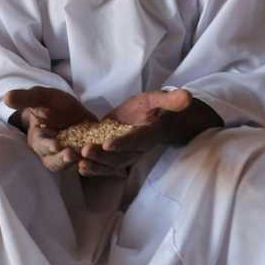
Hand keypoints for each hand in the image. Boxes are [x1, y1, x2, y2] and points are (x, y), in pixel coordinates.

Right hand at [4, 87, 95, 172]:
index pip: (41, 145)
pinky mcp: (85, 155)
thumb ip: (25, 98)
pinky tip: (102, 154)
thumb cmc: (51, 104)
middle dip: (63, 159)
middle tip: (72, 154)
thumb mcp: (41, 97)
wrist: (69, 109)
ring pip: (70, 165)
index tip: (55, 144)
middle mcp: (52, 152)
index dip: (48, 146)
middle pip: (54, 161)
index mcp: (39, 139)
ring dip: (78, 162)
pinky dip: (95, 161)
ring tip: (86, 156)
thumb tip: (6, 98)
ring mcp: (69, 155)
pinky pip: (89, 162)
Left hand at [74, 89, 203, 177]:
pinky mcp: (112, 154)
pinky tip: (76, 166)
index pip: (136, 140)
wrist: (152, 120)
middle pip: (119, 156)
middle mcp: (135, 149)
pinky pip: (103, 164)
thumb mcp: (160, 100)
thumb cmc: (156, 108)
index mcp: (147, 135)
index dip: (123, 143)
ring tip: (78, 162)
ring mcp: (123, 154)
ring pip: (109, 164)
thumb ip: (171, 100)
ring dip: (94, 164)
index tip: (109, 143)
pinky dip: (91, 167)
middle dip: (102, 156)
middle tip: (86, 151)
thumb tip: (188, 97)